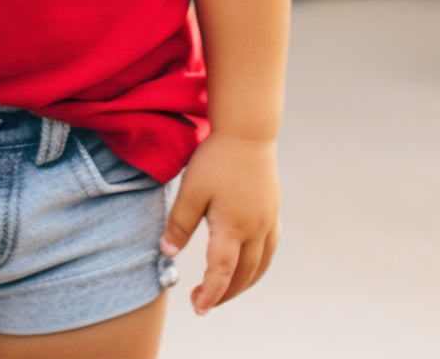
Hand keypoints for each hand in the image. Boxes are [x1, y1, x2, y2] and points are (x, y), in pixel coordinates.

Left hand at [158, 133, 280, 314]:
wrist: (248, 132)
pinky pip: (269, 250)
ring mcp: (267, 222)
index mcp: (233, 227)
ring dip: (242, 284)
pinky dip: (257, 266)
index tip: (198, 306)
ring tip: (223, 290)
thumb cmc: (216, 158)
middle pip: (242, 275)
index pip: (222, 271)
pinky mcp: (272, 211)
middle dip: (224, 293)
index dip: (210, 292)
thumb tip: (167, 252)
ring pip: (259, 266)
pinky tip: (247, 265)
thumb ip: (180, 222)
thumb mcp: (191, 189)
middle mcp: (255, 230)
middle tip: (204, 302)